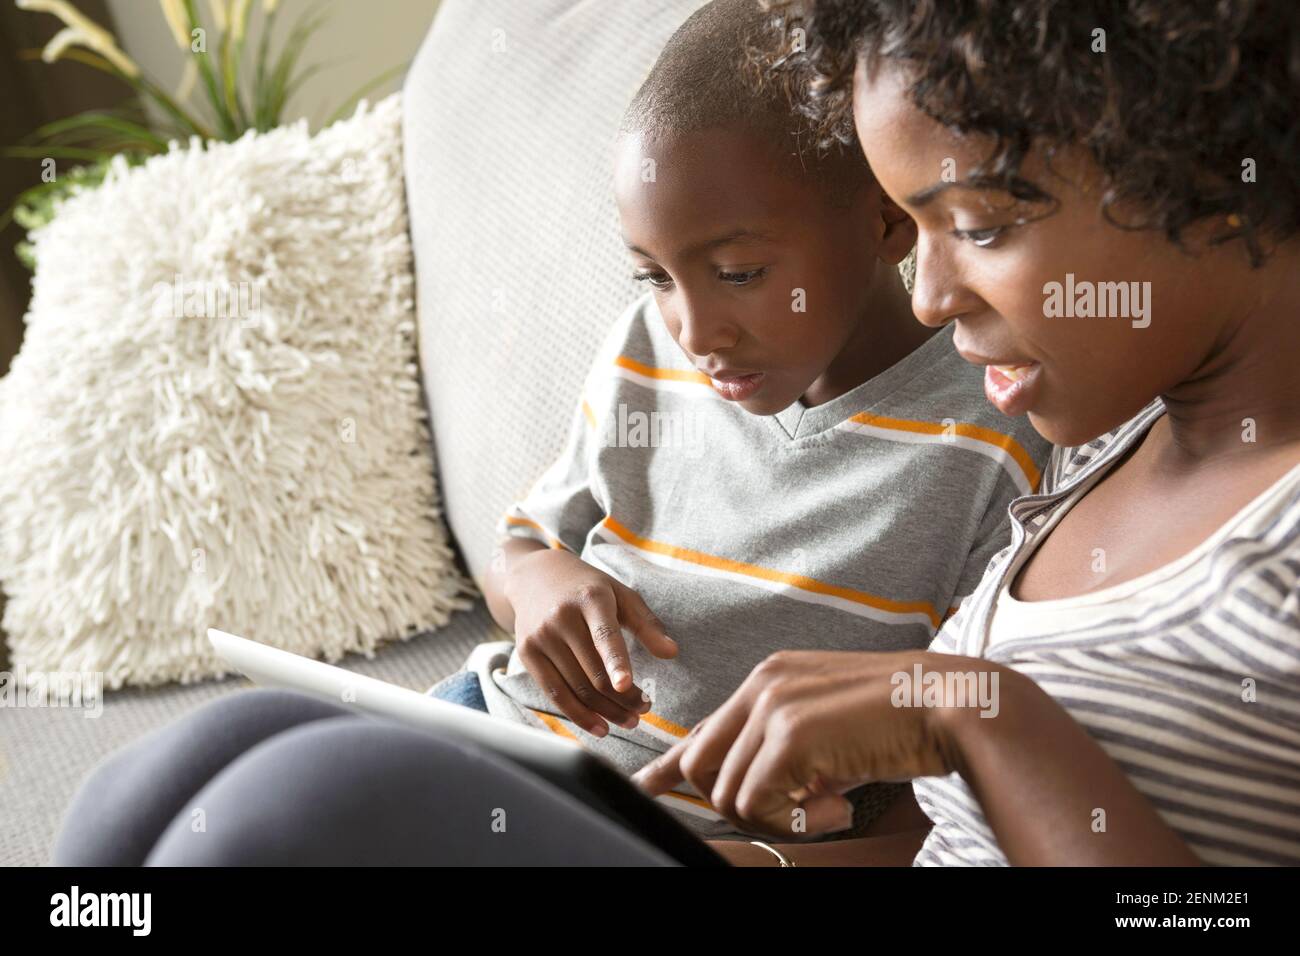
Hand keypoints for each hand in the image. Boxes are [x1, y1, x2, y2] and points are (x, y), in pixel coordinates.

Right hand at [504, 548, 677, 735]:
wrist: (534, 577)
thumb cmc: (587, 588)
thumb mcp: (620, 595)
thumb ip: (647, 624)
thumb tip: (672, 653)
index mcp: (590, 598)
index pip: (605, 635)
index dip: (616, 662)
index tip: (627, 684)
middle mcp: (561, 617)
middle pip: (594, 671)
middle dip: (623, 698)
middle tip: (644, 709)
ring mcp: (541, 636)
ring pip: (577, 687)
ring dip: (606, 711)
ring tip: (630, 721)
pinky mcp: (527, 653)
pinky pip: (555, 693)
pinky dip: (579, 715)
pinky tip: (600, 726)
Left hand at [633, 649, 985, 838]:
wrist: (949, 704)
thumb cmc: (898, 721)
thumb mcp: (827, 727)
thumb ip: (782, 744)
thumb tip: (745, 785)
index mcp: (769, 678)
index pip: (705, 728)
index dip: (673, 766)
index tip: (648, 787)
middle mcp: (763, 684)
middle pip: (702, 766)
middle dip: (738, 804)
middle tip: (798, 810)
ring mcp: (773, 706)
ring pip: (728, 793)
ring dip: (778, 816)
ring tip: (830, 805)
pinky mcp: (789, 735)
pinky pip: (759, 802)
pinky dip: (797, 821)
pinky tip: (839, 807)